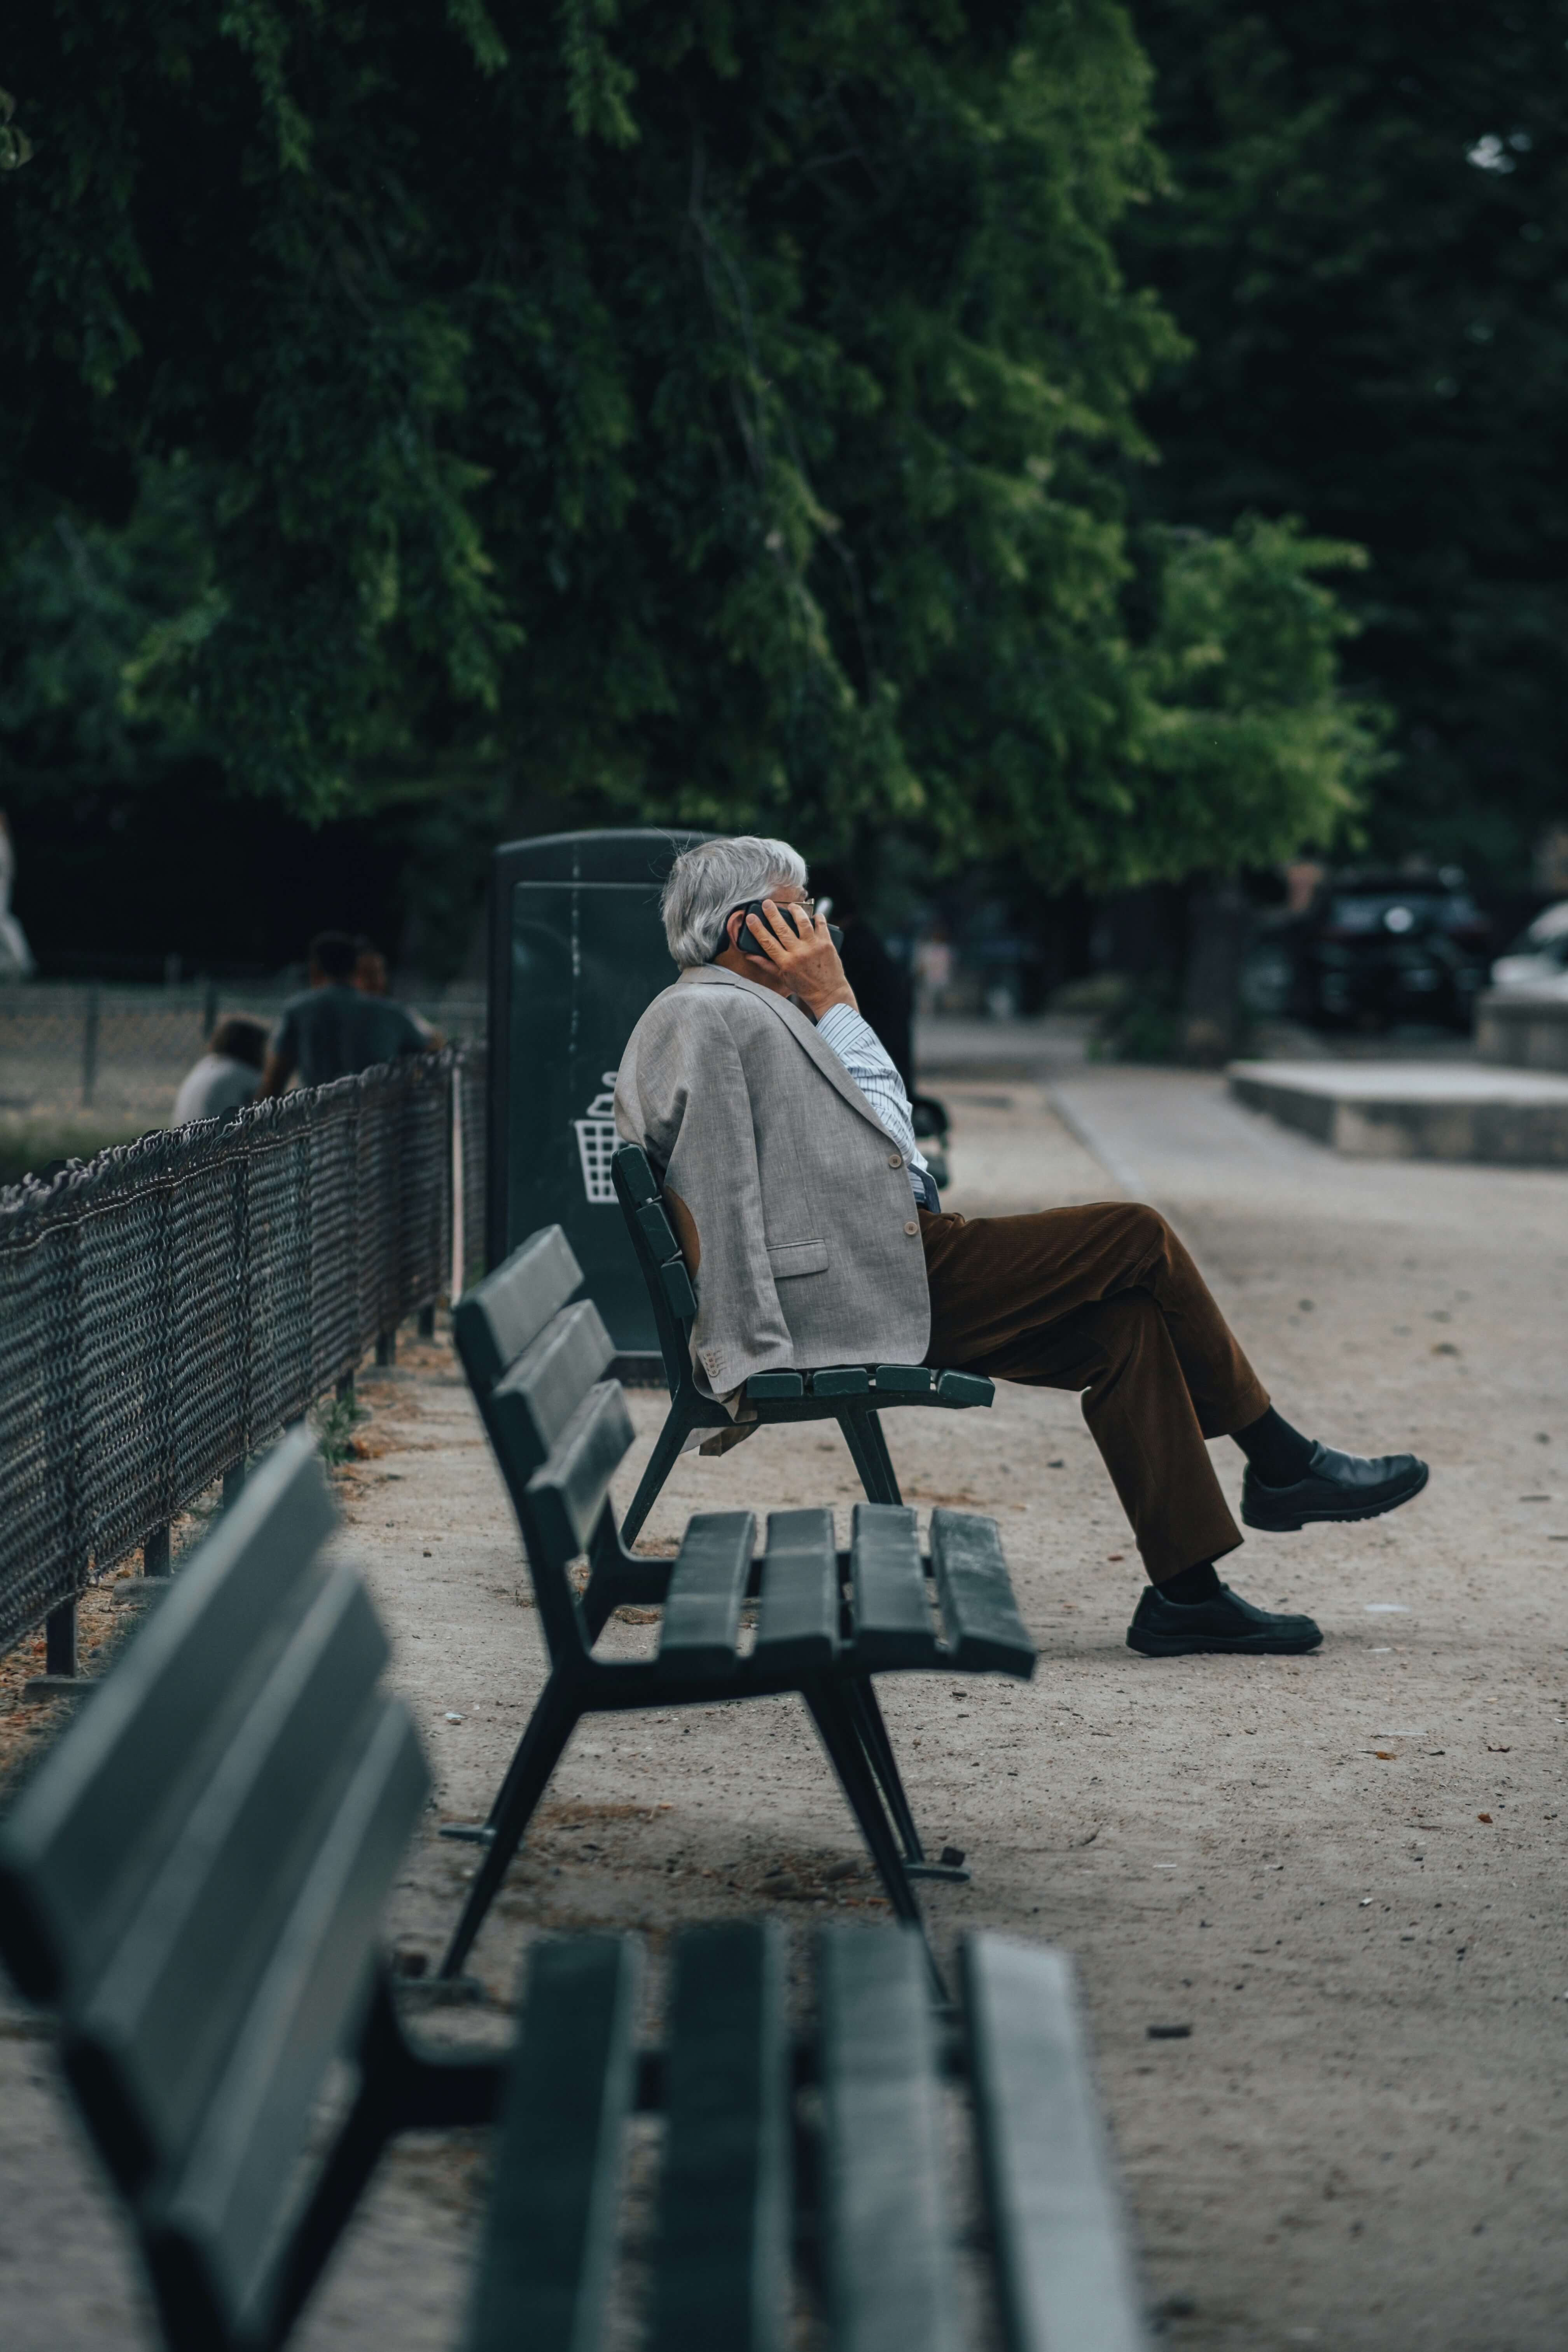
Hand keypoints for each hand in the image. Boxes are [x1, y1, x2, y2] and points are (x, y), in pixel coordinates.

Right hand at [737, 899, 855, 1016]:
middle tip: (767, 903)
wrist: (829, 994)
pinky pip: (821, 924)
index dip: (757, 928)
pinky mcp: (827, 943)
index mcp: (785, 963)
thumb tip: (749, 955)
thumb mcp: (782, 978)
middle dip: (773, 913)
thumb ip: (766, 964)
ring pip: (802, 922)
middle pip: (782, 928)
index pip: (767, 942)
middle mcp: (799, 953)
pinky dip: (817, 917)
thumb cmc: (804, 986)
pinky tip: (813, 915)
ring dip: (795, 910)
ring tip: (790, 906)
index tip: (751, 917)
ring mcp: (814, 947)